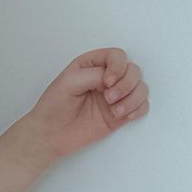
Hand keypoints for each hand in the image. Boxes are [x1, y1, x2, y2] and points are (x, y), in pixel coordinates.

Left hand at [24, 48, 148, 162]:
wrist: (50, 135)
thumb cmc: (53, 107)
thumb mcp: (68, 83)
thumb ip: (93, 75)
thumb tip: (114, 79)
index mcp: (92, 65)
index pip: (117, 56)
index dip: (118, 67)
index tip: (106, 83)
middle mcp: (106, 78)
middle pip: (133, 71)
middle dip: (126, 85)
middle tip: (108, 99)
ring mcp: (115, 96)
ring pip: (141, 88)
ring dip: (133, 99)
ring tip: (116, 111)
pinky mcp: (119, 113)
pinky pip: (141, 106)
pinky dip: (137, 110)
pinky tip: (123, 116)